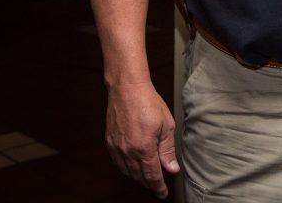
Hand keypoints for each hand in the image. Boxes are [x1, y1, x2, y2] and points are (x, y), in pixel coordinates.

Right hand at [105, 82, 178, 198]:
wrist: (127, 89)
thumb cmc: (148, 103)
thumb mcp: (166, 126)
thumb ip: (167, 150)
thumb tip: (171, 168)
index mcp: (144, 148)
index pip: (152, 176)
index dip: (158, 187)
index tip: (162, 194)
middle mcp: (128, 151)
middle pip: (139, 177)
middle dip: (149, 185)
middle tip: (157, 188)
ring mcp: (117, 148)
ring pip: (127, 172)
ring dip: (138, 178)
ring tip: (148, 179)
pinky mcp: (110, 143)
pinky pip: (118, 163)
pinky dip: (127, 169)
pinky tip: (134, 167)